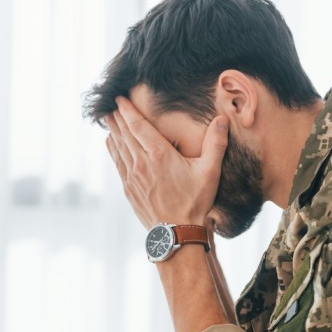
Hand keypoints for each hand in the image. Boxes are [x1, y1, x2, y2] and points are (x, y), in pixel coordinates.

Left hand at [104, 96, 228, 227]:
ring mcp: (133, 177)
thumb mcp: (210, 172)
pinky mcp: (129, 189)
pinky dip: (113, 149)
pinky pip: (118, 163)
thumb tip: (222, 119)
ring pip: (119, 147)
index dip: (127, 110)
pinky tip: (111, 142)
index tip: (119, 98)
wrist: (177, 233)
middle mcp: (142, 163)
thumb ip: (216, 144)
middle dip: (117, 116)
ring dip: (113, 130)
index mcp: (160, 155)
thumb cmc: (195, 202)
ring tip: (108, 117)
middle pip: (125, 133)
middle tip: (111, 103)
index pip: (138, 126)